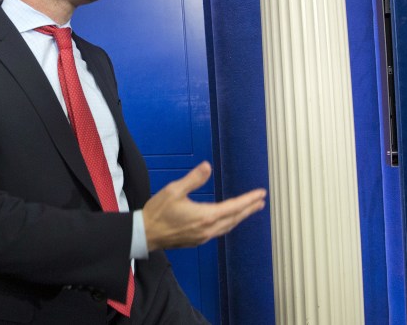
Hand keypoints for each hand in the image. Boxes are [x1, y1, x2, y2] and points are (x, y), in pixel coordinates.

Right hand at [143, 161, 266, 251]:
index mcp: (205, 216)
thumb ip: (193, 179)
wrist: (146, 234)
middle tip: (261, 201)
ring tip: (249, 210)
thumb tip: (208, 166)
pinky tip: (228, 220)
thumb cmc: (158, 212)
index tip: (261, 194)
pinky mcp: (197, 240)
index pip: (234, 207)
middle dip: (249, 209)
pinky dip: (229, 223)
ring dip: (240, 217)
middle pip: (235, 218)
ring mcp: (203, 236)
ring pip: (228, 226)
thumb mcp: (174, 190)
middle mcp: (208, 228)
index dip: (249, 200)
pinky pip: (220, 231)